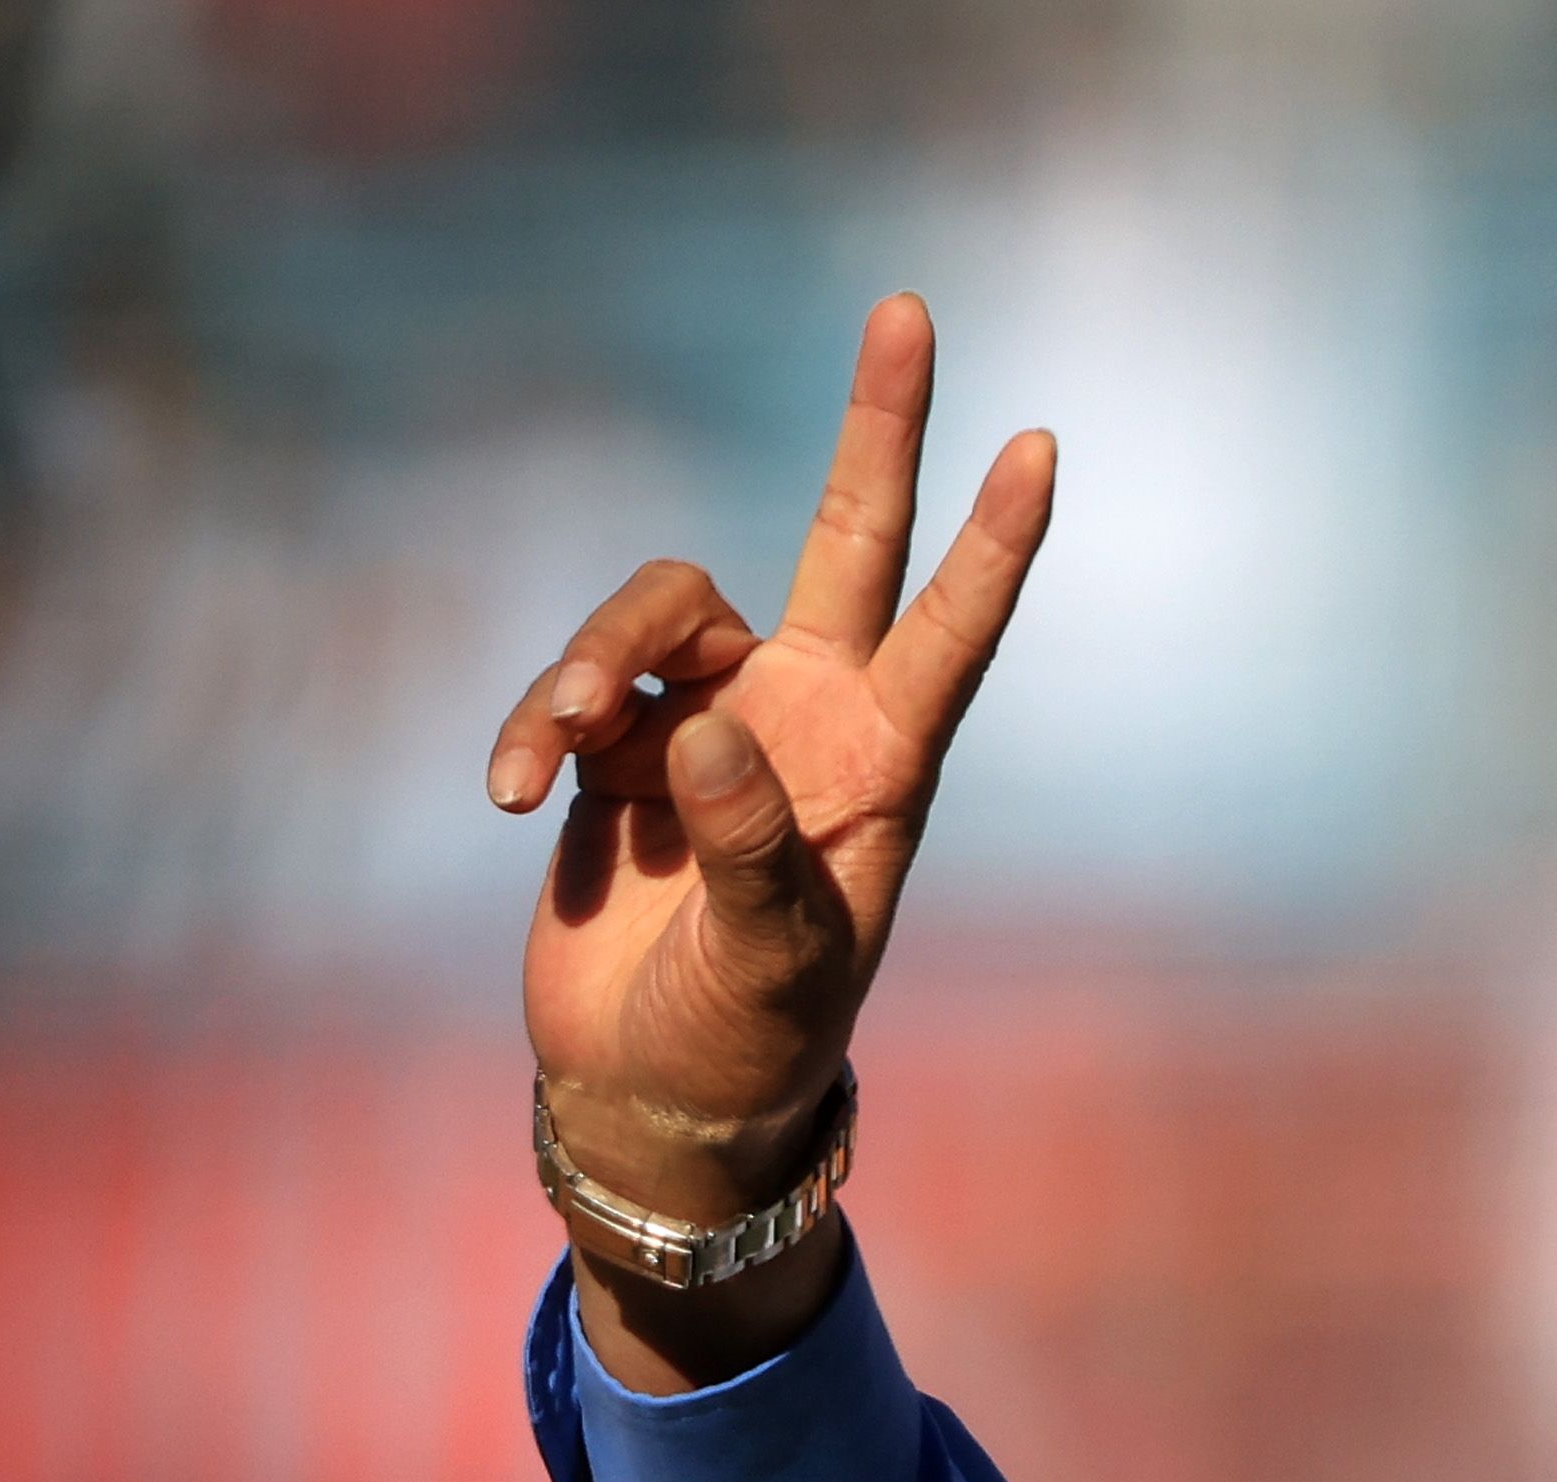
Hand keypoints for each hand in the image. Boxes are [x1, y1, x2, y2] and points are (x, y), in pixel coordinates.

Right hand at [489, 293, 1051, 1375]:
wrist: (652, 1097)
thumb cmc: (749, 1044)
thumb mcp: (771, 966)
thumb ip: (750, 848)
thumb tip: (698, 727)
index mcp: (879, 766)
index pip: (948, 629)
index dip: (994, 541)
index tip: (1042, 445)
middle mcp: (806, 720)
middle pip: (849, 538)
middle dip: (879, 429)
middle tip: (911, 310)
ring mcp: (711, 723)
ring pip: (660, 609)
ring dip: (593, 656)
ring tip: (555, 750)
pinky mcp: (617, 748)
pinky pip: (572, 688)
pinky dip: (535, 728)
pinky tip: (514, 799)